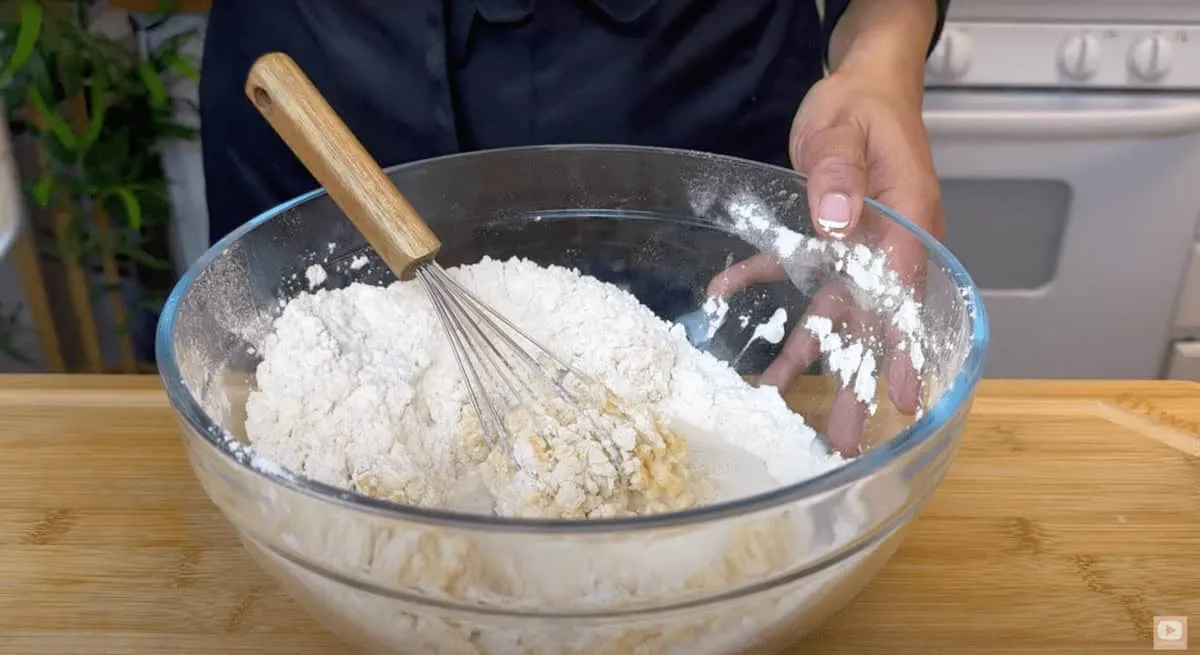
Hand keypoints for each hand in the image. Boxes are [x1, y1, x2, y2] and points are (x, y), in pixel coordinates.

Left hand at [707, 68, 942, 455]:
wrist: (859, 88)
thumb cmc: (862, 106)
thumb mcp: (845, 130)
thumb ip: (840, 173)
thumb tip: (836, 220)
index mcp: (907, 220)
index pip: (906, 292)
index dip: (903, 347)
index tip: (900, 397)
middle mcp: (887, 246)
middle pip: (875, 323)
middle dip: (859, 381)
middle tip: (845, 438)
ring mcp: (858, 249)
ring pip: (835, 315)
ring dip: (806, 356)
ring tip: (775, 401)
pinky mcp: (828, 243)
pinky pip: (793, 276)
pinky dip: (758, 286)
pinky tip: (720, 298)